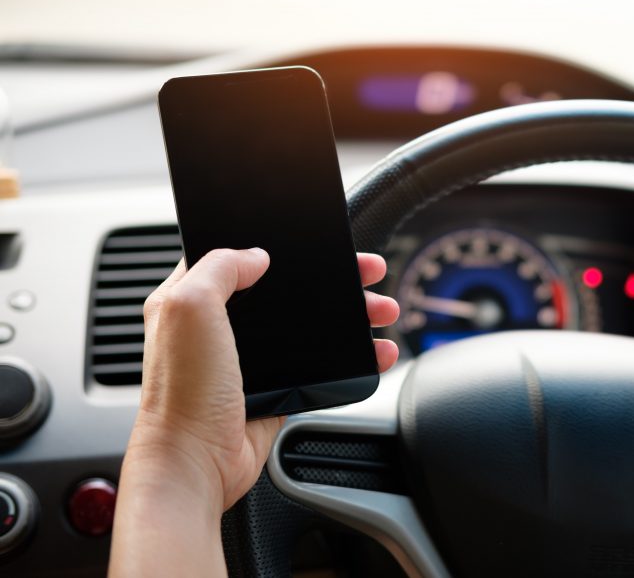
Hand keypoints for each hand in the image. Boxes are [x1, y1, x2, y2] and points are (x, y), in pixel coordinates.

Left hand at [126, 248, 398, 511]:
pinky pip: (322, 365)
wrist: (195, 462)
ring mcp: (251, 358)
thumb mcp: (188, 308)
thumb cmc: (181, 393)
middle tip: (367, 273)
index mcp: (191, 298)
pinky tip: (376, 351)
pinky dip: (353, 357)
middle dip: (334, 279)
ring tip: (383, 311)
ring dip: (352, 316)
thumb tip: (256, 255)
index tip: (317, 240)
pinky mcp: (276, 388)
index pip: (239, 256)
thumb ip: (220, 267)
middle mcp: (221, 326)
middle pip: (289, 289)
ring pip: (312, 326)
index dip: (279, 244)